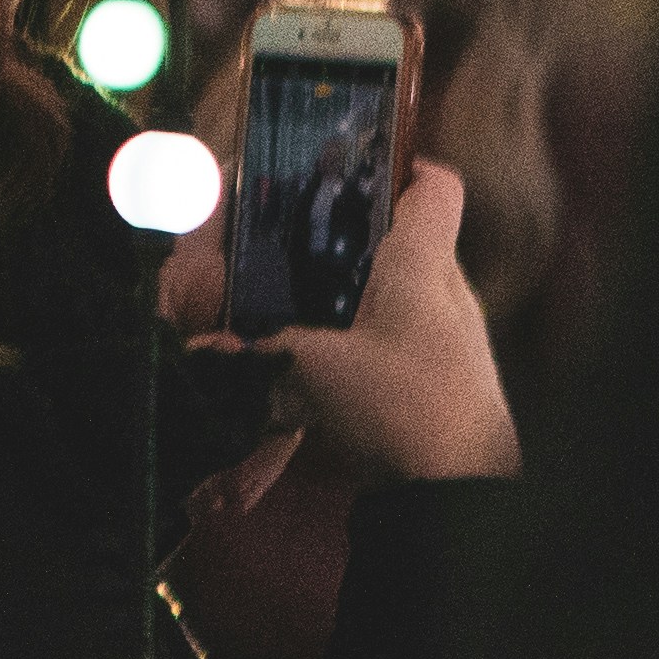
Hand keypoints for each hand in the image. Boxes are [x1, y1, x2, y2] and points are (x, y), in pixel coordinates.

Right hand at [186, 160, 518, 483]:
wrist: (458, 494)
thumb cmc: (401, 406)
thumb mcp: (310, 370)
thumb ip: (253, 350)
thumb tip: (201, 346)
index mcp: (423, 265)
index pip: (435, 185)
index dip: (400, 164)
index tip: (352, 169)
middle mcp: (447, 293)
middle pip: (405, 241)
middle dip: (350, 243)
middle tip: (295, 250)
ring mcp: (453, 340)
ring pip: (400, 296)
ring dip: (354, 300)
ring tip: (301, 316)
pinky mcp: (446, 383)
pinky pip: (401, 342)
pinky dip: (364, 345)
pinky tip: (326, 374)